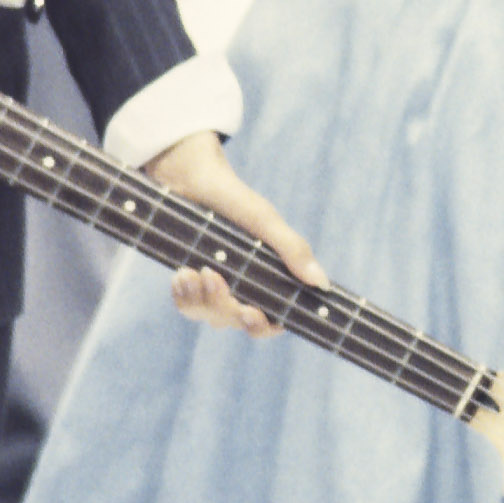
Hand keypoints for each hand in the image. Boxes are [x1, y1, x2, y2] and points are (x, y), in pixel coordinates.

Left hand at [141, 126, 325, 336]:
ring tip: (191, 270)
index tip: (252, 313)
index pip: (272, 319)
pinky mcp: (191, 281)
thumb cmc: (232, 197)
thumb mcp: (265, 221)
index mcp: (267, 276)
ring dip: (200, 299)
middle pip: (236, 320)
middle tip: (211, 276)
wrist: (189, 175)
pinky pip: (187, 306)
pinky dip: (183, 295)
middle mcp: (243, 286)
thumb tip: (322, 284)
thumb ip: (292, 250)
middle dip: (223, 305)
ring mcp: (215, 286)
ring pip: (210, 316)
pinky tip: (181, 274)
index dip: (264, 327)